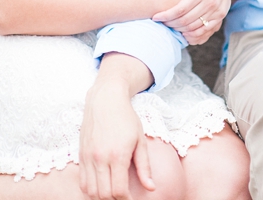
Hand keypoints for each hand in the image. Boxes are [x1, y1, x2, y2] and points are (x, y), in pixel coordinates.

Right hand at [80, 75, 153, 199]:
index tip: (132, 198)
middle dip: (114, 199)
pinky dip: (90, 190)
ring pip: (90, 191)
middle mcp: (100, 159)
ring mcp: (88, 159)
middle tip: (123, 196)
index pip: (118, 190)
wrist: (105, 102)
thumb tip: (151, 188)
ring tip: (113, 192)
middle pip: (103, 194)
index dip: (126, 199)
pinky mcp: (80, 157)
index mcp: (118, 155)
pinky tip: (101, 186)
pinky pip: (82, 182)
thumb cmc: (126, 119)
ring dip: (102, 196)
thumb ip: (144, 166)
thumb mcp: (140, 141)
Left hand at [152, 0, 236, 43]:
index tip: (155, 17)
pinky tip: (183, 31)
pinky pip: (205, 30)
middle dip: (170, 23)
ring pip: (194, 27)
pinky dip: (193, 34)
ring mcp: (216, 10)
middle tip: (162, 21)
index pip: (180, 9)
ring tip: (170, 25)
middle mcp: (210, 2)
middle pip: (186, 20)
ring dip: (179, 29)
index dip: (166, 15)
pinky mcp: (220, 16)